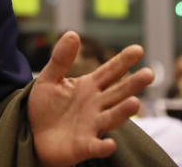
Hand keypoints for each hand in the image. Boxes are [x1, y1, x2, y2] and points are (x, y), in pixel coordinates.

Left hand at [27, 31, 153, 166]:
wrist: (32, 134)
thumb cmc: (44, 106)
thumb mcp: (49, 79)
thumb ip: (60, 58)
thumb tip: (73, 33)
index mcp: (89, 87)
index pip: (109, 72)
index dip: (122, 61)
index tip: (138, 49)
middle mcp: (96, 106)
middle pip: (118, 93)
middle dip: (133, 84)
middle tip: (149, 74)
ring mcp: (92, 126)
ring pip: (111, 118)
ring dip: (123, 112)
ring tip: (135, 102)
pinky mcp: (83, 146)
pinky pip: (95, 147)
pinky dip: (102, 147)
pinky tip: (109, 144)